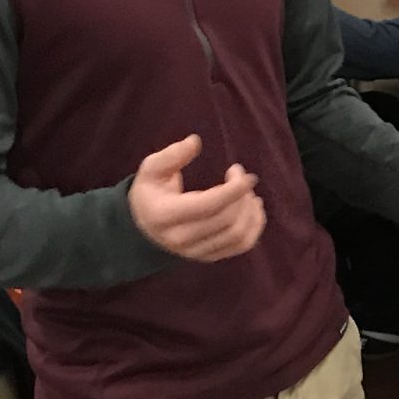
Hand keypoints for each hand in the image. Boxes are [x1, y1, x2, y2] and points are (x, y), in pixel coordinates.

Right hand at [128, 134, 265, 261]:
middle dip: (242, 196)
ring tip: (248, 192)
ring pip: (238, 235)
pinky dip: (255, 226)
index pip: (207, 205)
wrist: (144, 227)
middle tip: (241, 178)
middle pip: (226, 220)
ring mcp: (196, 252)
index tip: (245, 174)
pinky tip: (254, 208)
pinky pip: (241, 245)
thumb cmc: (150, 192)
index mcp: (165, 215)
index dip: (232, 190)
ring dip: (251, 211)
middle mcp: (180, 239)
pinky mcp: (209, 257)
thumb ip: (172, 155)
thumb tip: (195, 141)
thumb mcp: (151, 169)